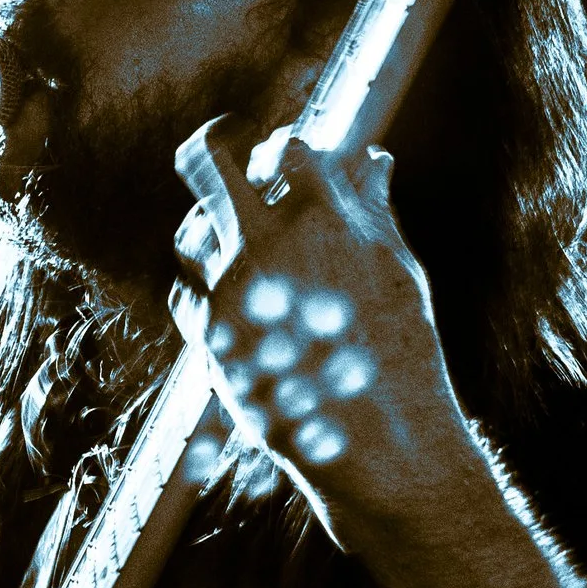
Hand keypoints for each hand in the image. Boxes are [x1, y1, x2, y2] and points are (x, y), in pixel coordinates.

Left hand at [167, 115, 481, 540]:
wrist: (378, 440)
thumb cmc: (402, 349)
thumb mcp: (396, 269)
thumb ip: (371, 207)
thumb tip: (371, 158)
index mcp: (321, 218)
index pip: (283, 146)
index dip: (283, 149)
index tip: (285, 160)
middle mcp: (264, 245)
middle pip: (207, 160)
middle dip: (212, 147)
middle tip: (222, 152)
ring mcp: (228, 292)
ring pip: (188, 230)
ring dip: (207, 224)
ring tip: (233, 237)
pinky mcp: (209, 338)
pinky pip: (184, 292)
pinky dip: (203, 286)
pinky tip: (231, 295)